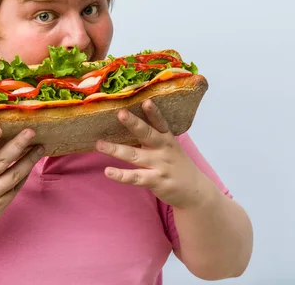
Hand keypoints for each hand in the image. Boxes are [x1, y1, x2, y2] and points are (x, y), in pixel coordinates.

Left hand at [95, 99, 212, 208]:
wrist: (195, 191)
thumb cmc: (176, 165)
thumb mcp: (170, 148)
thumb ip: (154, 137)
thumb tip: (130, 123)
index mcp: (167, 139)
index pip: (160, 122)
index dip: (153, 112)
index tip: (146, 101)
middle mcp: (163, 150)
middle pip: (147, 134)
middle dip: (134, 124)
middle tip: (121, 113)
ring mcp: (160, 166)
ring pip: (135, 156)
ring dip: (116, 150)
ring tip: (99, 145)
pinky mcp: (156, 181)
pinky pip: (136, 177)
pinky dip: (121, 175)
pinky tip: (108, 171)